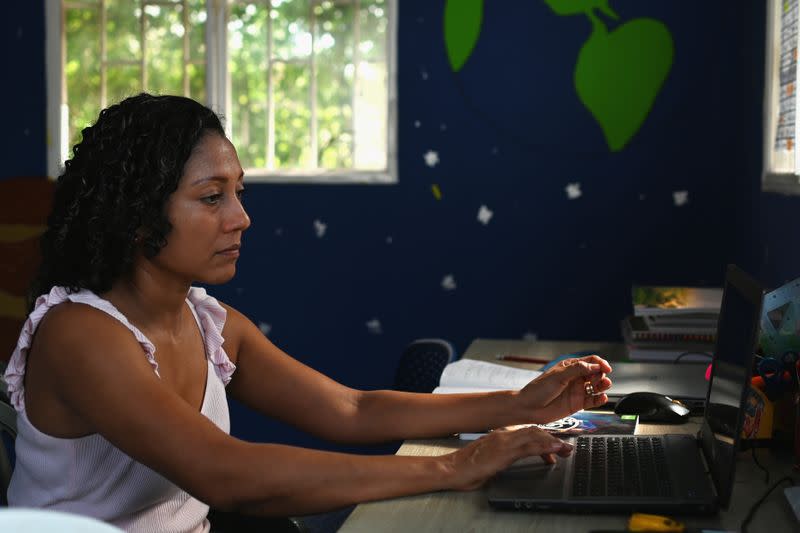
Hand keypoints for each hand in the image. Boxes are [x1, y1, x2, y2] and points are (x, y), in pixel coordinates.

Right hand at [444, 425, 573, 490]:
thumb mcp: (490, 459)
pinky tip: (554, 450)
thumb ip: (502, 456)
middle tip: (567, 448)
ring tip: (567, 449)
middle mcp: (503, 435)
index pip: (527, 432)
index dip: (544, 438)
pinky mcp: (503, 452)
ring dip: (553, 441)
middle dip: (553, 438)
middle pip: (534, 431)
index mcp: (500, 435)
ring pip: (534, 436)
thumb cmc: (467, 467)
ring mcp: (503, 442)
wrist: (451, 469)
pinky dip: (544, 447)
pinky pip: (528, 447)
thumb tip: (511, 461)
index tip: (555, 447)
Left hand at [517, 355, 612, 422]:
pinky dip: (600, 399)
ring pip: (597, 386)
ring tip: (605, 386)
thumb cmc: (539, 389)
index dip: (600, 363)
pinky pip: (593, 400)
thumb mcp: (558, 376)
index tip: (605, 368)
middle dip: (601, 374)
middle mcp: (575, 378)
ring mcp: (577, 391)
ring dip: (603, 385)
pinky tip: (602, 398)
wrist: (529, 408)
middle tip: (597, 379)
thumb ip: (577, 370)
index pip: (590, 361)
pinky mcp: (578, 404)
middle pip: (596, 373)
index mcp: (569, 367)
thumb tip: (595, 365)